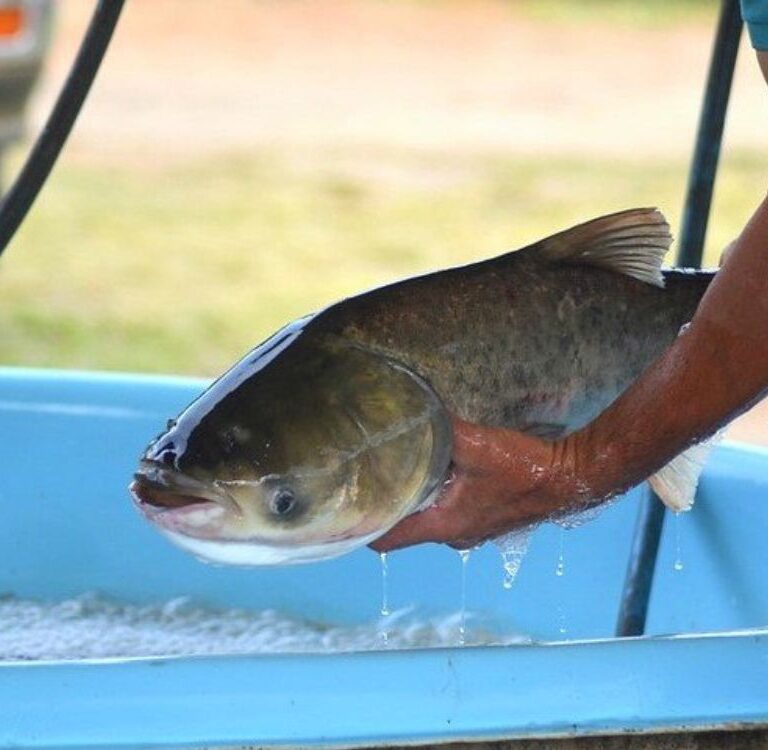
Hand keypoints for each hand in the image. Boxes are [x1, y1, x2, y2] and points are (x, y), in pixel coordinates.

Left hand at [370, 416, 597, 552]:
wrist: (570, 479)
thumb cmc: (524, 469)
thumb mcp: (477, 444)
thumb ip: (442, 430)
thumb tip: (414, 411)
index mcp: (443, 525)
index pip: (387, 540)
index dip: (361, 527)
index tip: (344, 507)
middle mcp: (452, 535)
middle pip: (404, 530)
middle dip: (384, 508)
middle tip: (364, 479)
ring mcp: (470, 530)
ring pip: (426, 520)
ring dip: (411, 501)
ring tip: (394, 471)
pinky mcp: (483, 519)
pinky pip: (447, 513)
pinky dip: (434, 497)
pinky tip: (433, 471)